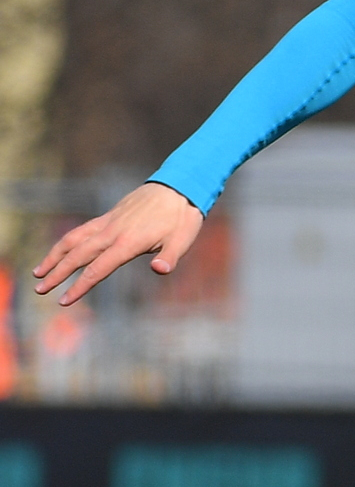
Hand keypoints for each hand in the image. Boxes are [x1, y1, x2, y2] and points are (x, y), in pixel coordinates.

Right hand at [33, 182, 204, 304]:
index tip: (64, 301)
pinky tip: (60, 250)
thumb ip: (170, 257)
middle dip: (57, 274)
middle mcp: (113, 232)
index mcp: (129, 242)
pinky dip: (67, 241)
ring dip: (54, 256)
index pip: (97, 269)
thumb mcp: (183, 239)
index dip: (80, 287)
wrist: (180, 185)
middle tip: (40, 290)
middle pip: (78, 256)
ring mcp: (109, 222)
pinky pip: (82, 230)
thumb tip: (159, 270)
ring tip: (38, 272)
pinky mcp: (109, 215)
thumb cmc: (183, 217)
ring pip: (73, 240)